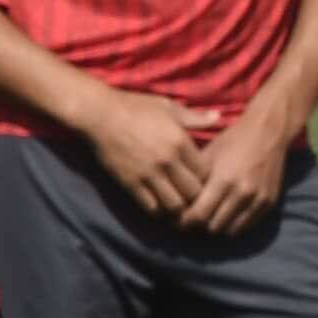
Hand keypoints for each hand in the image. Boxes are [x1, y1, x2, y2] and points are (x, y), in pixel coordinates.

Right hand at [81, 89, 213, 222]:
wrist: (99, 114)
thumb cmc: (136, 107)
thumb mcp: (169, 107)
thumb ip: (195, 118)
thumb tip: (218, 118)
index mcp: (180, 142)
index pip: (206, 172)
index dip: (208, 178)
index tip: (204, 177)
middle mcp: (166, 161)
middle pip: (194, 192)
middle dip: (198, 196)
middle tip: (195, 195)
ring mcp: (147, 175)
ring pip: (174, 205)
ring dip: (180, 207)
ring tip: (180, 203)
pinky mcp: (129, 184)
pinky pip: (150, 207)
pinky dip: (159, 211)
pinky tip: (161, 205)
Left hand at [171, 111, 295, 237]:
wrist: (268, 131)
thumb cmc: (232, 141)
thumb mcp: (207, 157)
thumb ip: (194, 184)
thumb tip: (178, 206)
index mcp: (224, 180)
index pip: (198, 216)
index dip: (184, 222)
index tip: (176, 220)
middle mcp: (243, 193)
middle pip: (212, 228)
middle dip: (199, 226)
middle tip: (191, 220)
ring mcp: (258, 199)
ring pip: (229, 231)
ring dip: (216, 227)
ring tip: (208, 218)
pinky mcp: (269, 202)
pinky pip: (246, 226)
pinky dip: (233, 224)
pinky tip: (225, 215)